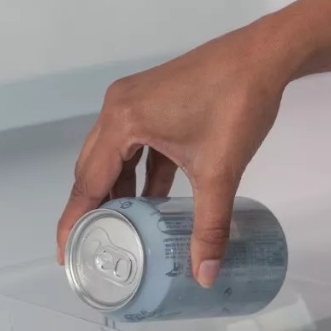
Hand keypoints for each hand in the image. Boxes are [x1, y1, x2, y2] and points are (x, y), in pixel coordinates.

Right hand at [56, 0, 330, 285]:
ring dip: (118, 191)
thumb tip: (206, 274)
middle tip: (90, 246)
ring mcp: (134, 101)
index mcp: (123, 122)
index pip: (87, 182)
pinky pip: (135, 145)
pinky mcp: (153, 101)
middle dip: (92, 209)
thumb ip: (210, 226)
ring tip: (121, 228)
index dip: (74, 221)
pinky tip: (151, 200)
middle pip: (93, 168)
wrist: (265, 56)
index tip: (66, 253)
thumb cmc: (238, 101)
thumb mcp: (220, 171)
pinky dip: (139, 173)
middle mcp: (119, 108)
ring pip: (114, 157)